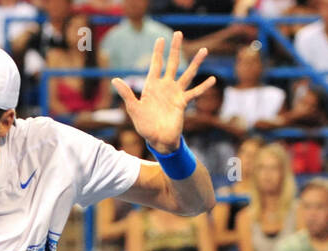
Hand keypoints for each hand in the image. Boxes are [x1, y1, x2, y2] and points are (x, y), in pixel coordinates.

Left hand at [111, 33, 214, 153]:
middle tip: (178, 33)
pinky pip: (194, 92)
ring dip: (196, 62)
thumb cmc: (144, 125)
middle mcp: (165, 86)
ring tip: (204, 50)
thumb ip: (127, 94)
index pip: (156, 64)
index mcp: (152, 86)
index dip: (158, 52)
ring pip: (187, 74)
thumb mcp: (134, 109)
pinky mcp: (183, 102)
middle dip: (174, 49)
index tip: (161, 38)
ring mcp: (175, 93)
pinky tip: (212, 79)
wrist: (157, 139)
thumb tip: (115, 80)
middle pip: (172, 63)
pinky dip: (203, 87)